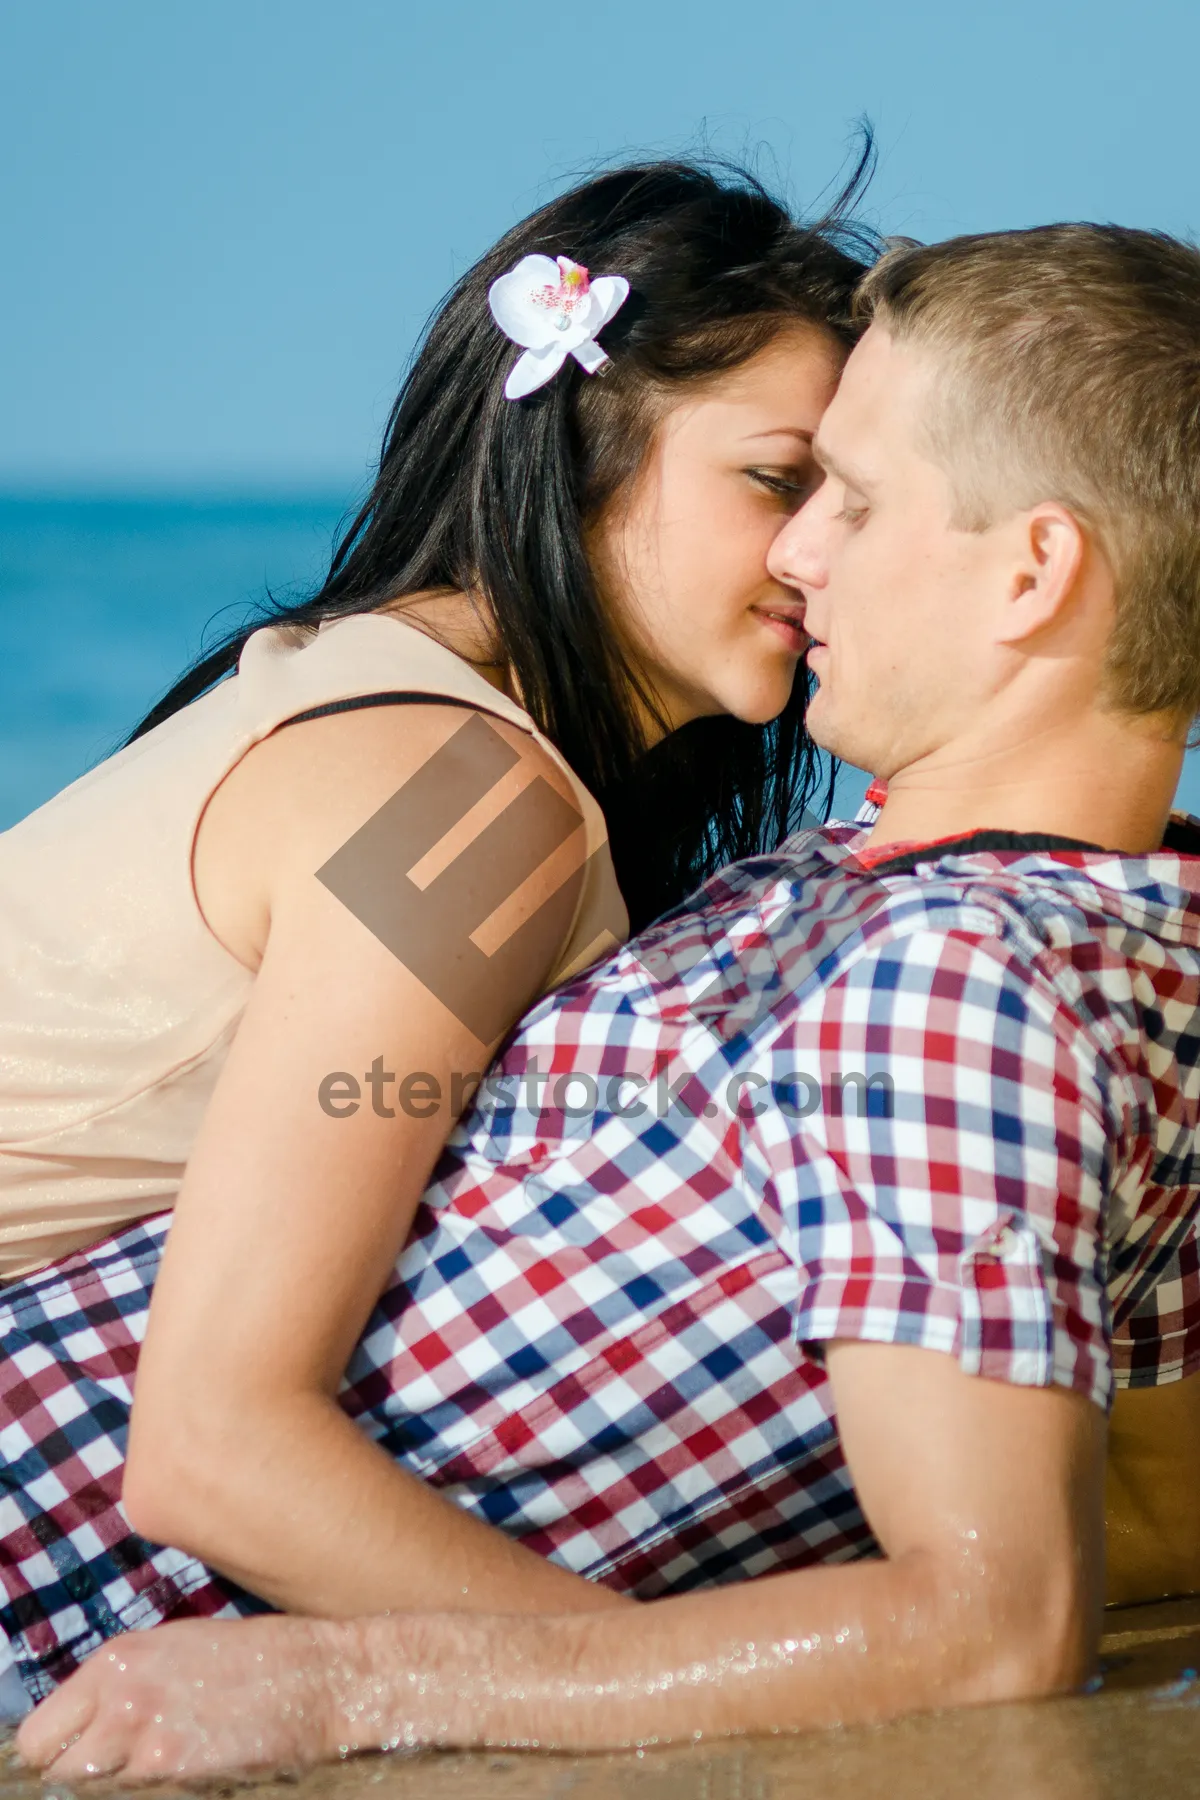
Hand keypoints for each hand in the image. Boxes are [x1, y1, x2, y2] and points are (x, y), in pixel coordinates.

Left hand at [16, 1617, 346, 1781]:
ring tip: (159, 1768)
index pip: (39, 1736)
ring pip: (94, 1792)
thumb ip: (124, 1683)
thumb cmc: (260, 1658)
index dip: (57, 1755)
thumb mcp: (178, 1649)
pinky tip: (184, 1775)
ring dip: (119, 1784)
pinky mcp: (175, 1776)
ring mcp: (147, 1742)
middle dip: (81, 1778)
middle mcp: (121, 1699)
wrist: (323, 1678)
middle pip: (57, 1772)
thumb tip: (87, 1724)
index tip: (80, 1759)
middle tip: (119, 1770)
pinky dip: (151, 1791)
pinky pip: (135, 1798)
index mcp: (118, 1661)